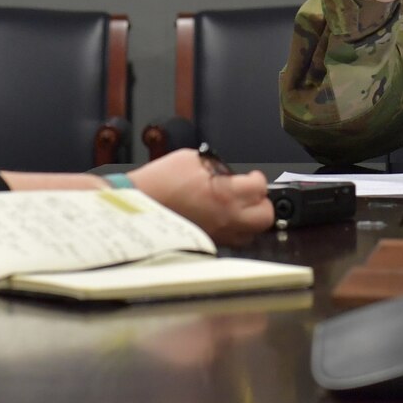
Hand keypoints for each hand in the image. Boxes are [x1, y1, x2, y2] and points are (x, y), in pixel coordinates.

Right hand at [128, 150, 275, 244]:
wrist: (138, 204)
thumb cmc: (159, 182)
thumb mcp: (191, 159)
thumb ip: (217, 165)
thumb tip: (228, 172)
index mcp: (226, 193)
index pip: (260, 188)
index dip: (257, 179)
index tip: (251, 177)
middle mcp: (227, 217)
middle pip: (265, 216)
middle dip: (261, 202)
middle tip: (250, 194)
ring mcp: (219, 234)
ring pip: (251, 234)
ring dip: (249, 219)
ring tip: (237, 208)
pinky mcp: (208, 243)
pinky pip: (232, 241)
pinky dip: (233, 230)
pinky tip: (221, 218)